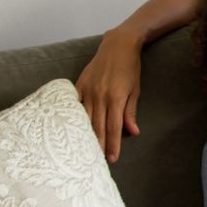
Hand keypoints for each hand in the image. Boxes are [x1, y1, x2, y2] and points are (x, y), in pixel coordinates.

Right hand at [75, 28, 143, 161]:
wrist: (118, 45)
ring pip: (85, 118)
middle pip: (98, 126)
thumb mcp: (135, 90)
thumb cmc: (130, 68)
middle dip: (98, 145)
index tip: (112, 158)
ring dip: (85, 135)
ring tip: (84, 150)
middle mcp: (100, 95)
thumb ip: (131, 112)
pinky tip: (71, 129)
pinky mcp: (79, 84)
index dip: (113, 144)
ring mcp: (88, 89)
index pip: (113, 127)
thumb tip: (133, 132)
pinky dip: (73, 117)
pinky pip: (75, 104)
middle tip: (97, 161)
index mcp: (117, 98)